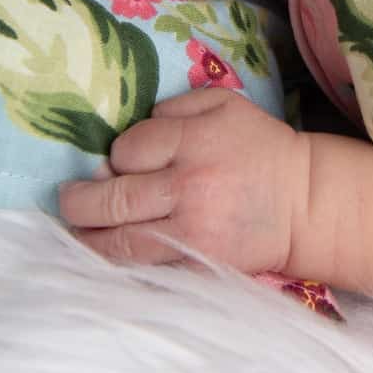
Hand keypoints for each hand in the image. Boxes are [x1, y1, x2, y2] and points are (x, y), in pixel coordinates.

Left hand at [58, 87, 308, 275]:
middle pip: (113, 198)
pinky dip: (118, 263)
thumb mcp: (226, 105)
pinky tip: (102, 256)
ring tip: (73, 233)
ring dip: (87, 238)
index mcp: (193, 141)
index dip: (117, 156)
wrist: (305, 203)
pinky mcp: (198, 263)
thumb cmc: (262, 149)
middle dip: (79, 201)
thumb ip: (177, 105)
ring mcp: (191, 231)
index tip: (122, 163)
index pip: (127, 150)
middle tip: (67, 200)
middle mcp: (188, 186)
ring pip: (120, 241)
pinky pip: (145, 267)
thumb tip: (135, 126)